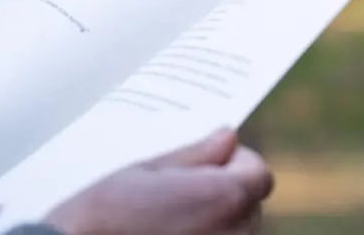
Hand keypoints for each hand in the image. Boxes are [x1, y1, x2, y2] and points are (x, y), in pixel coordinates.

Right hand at [45, 129, 271, 234]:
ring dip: (215, 222)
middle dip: (224, 193)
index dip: (234, 164)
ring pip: (236, 232)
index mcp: (224, 198)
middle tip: (179, 192)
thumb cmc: (106, 216)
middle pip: (249, 204)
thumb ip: (196, 155)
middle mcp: (236, 234)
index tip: (206, 164)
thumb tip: (227, 137)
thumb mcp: (147, 171)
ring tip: (169, 220)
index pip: (257, 173)